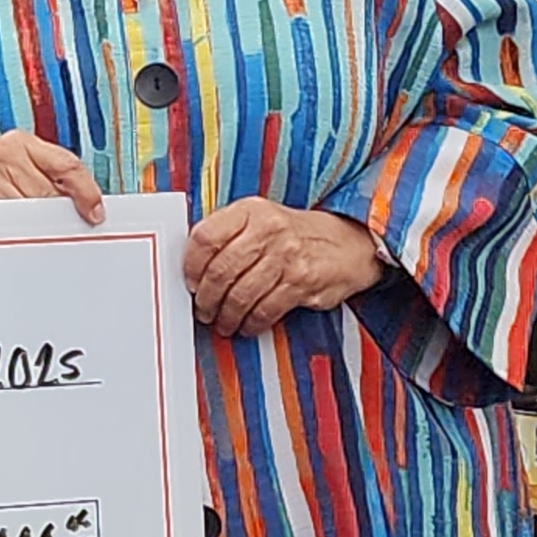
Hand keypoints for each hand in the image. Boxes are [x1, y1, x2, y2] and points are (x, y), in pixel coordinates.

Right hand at [0, 133, 105, 221]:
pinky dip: (9, 233)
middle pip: (50, 195)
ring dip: (30, 228)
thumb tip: (85, 204)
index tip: (95, 214)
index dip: (86, 192)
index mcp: (19, 143)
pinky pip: (4, 224)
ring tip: (18, 226)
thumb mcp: (17, 169)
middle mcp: (1, 153)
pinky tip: (2, 230)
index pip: (66, 165)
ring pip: (29, 213)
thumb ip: (48, 177)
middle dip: (54, 215)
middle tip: (51, 227)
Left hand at [183, 199, 386, 337]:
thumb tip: (192, 268)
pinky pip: (265, 310)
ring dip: (226, 316)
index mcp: (250, 211)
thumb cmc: (294, 234)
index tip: (189, 282)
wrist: (347, 243)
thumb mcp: (260, 219)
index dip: (191, 265)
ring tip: (222, 322)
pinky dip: (251, 323)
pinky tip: (247, 325)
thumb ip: (228, 235)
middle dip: (206, 299)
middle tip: (203, 310)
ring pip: (240, 295)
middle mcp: (268, 230)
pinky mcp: (302, 282)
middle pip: (220, 271)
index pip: (205, 237)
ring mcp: (286, 256)